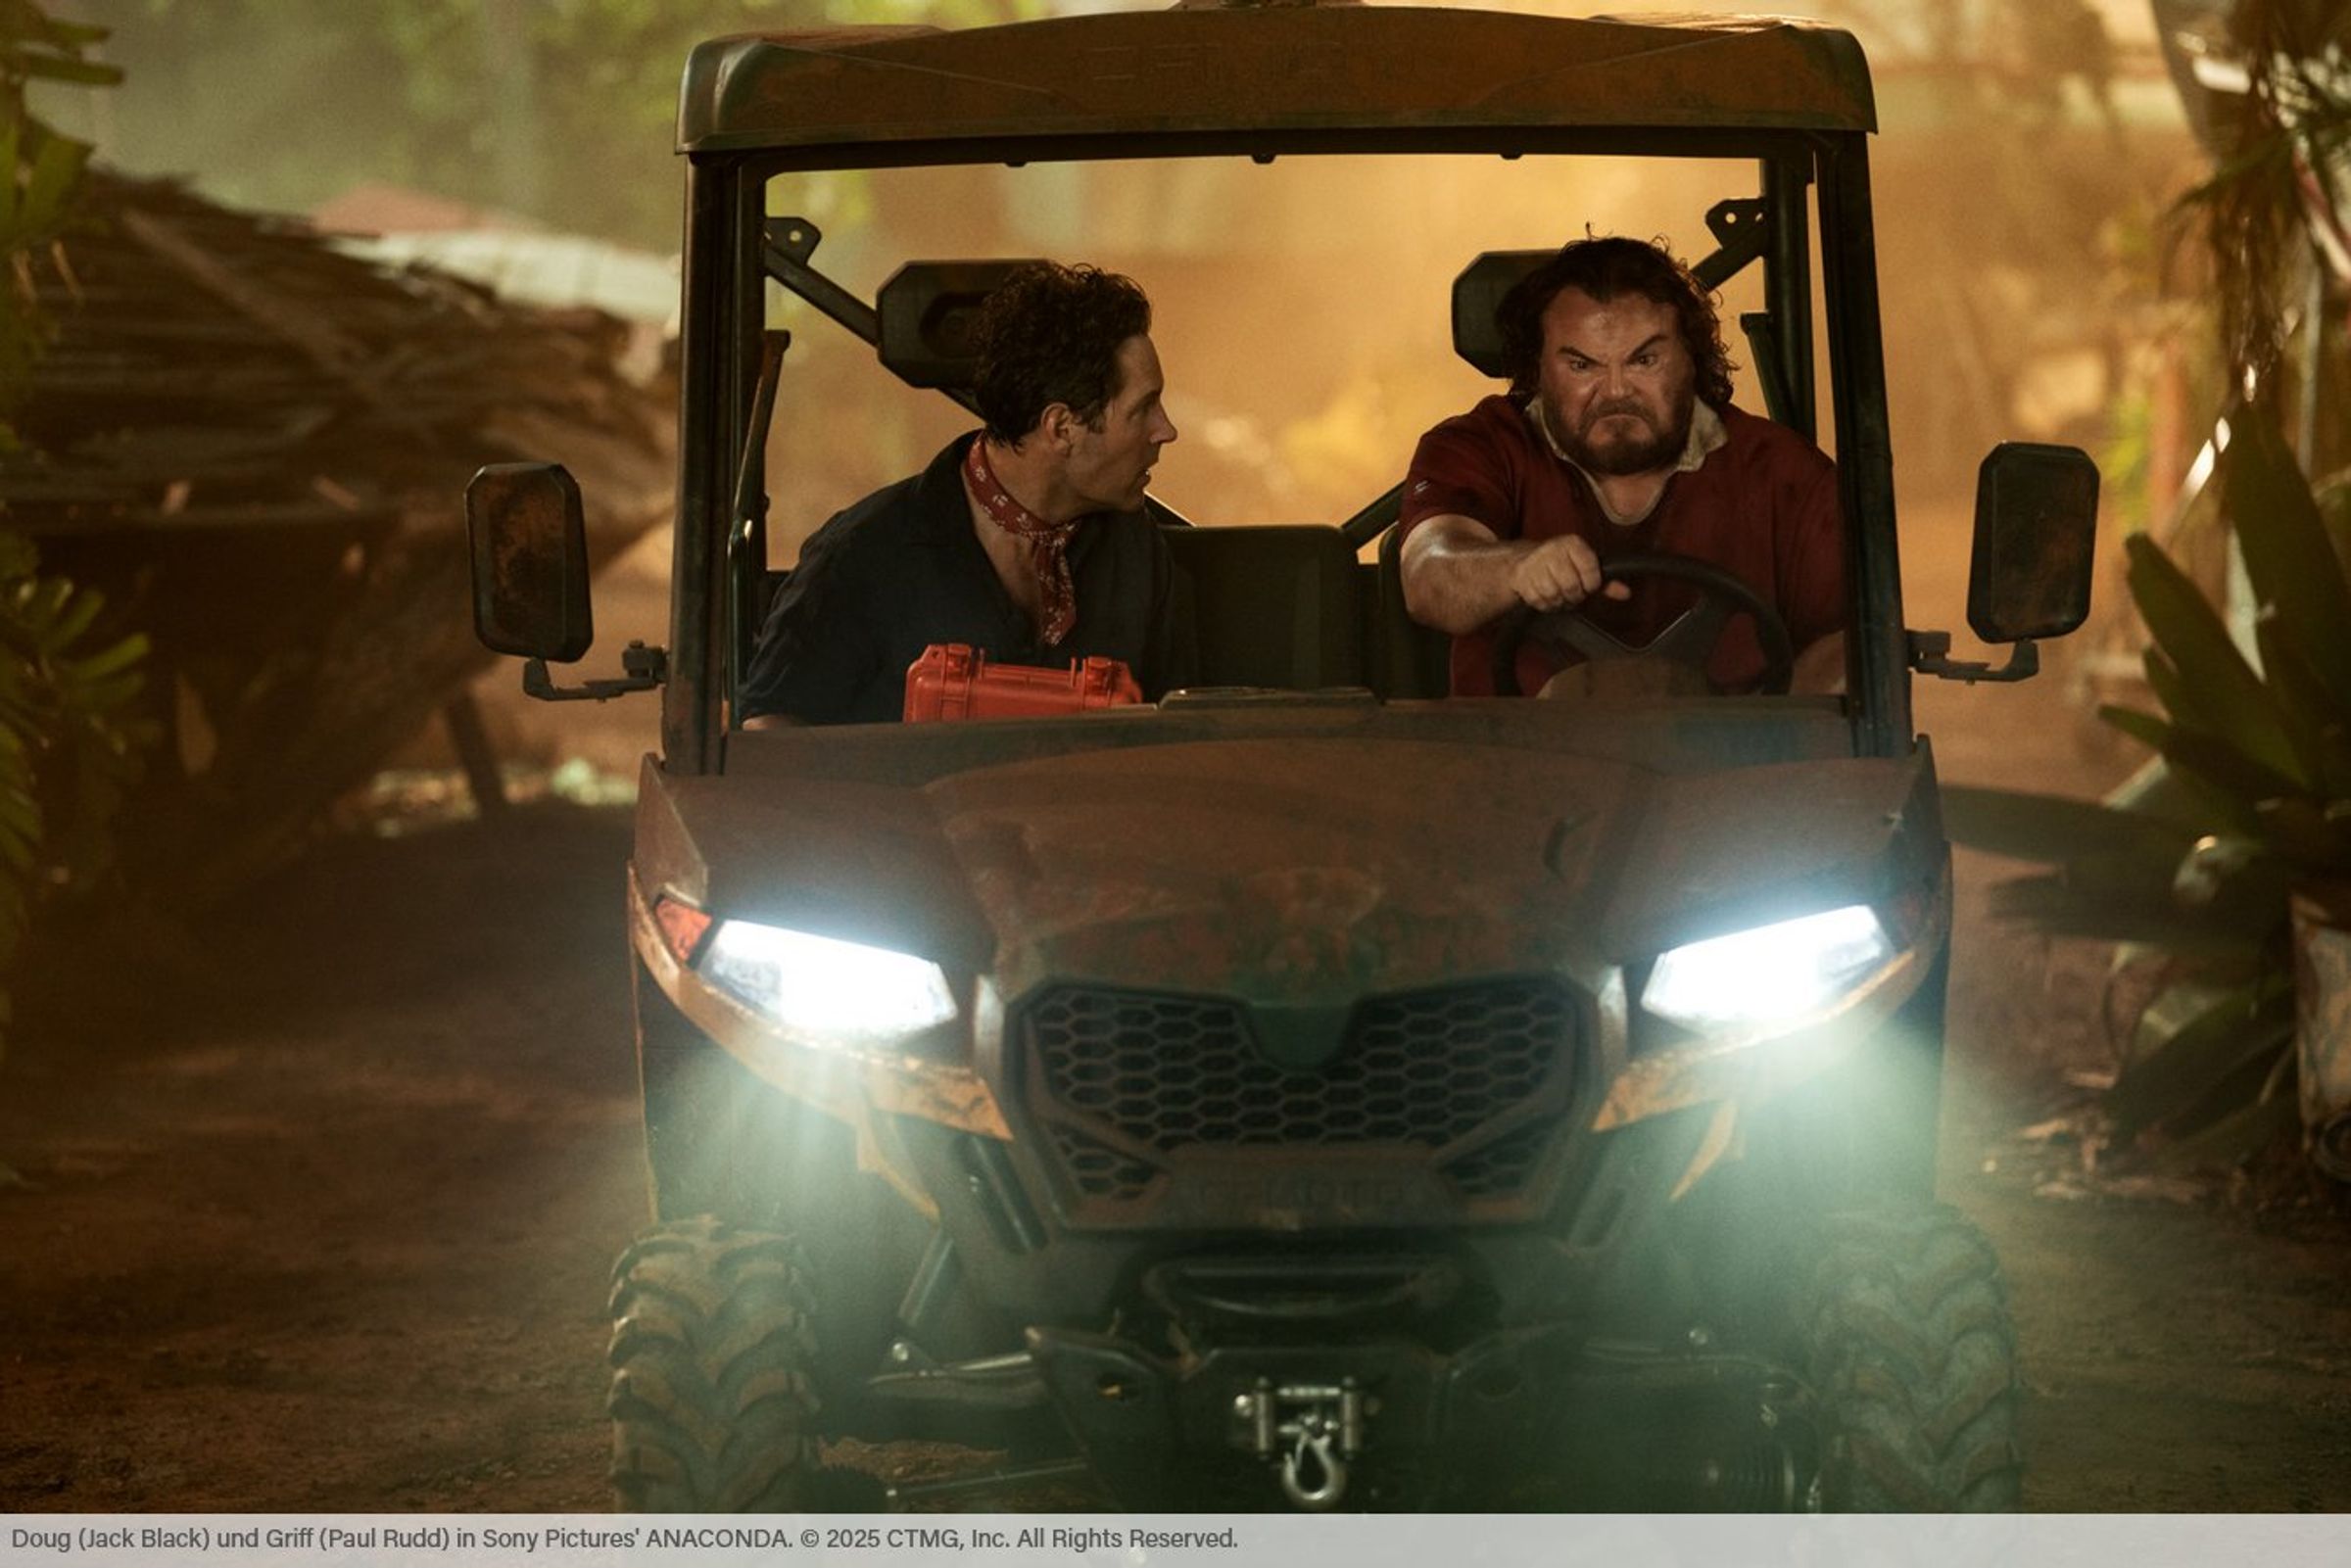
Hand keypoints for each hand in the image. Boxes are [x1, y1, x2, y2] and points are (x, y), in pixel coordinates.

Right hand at [1508, 534, 1632, 611]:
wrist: (1523, 560)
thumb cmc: (1561, 564)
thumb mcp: (1584, 567)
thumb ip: (1606, 581)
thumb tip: (1626, 593)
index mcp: (1572, 544)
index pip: (1590, 570)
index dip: (1592, 584)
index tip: (1588, 585)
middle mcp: (1553, 550)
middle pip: (1572, 587)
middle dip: (1574, 596)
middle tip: (1572, 593)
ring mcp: (1535, 564)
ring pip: (1555, 595)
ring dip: (1559, 601)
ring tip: (1559, 595)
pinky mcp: (1522, 578)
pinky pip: (1539, 601)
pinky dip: (1546, 604)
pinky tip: (1546, 596)